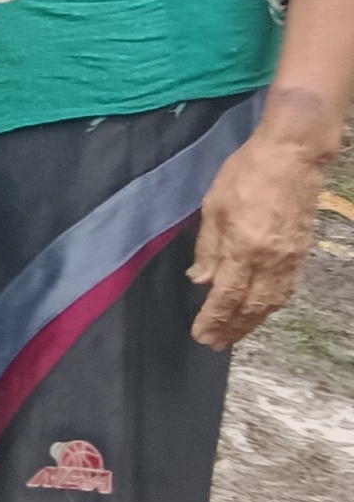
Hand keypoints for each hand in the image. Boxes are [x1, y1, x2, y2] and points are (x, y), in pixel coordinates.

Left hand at [188, 135, 325, 347]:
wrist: (293, 157)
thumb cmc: (246, 174)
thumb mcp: (214, 206)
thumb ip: (208, 247)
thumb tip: (200, 280)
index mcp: (245, 249)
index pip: (227, 296)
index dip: (213, 319)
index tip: (201, 336)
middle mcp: (271, 261)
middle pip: (251, 306)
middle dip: (232, 328)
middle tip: (214, 344)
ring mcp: (290, 259)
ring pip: (271, 302)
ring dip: (252, 322)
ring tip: (234, 334)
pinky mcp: (301, 253)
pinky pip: (285, 289)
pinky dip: (270, 306)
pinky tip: (261, 311)